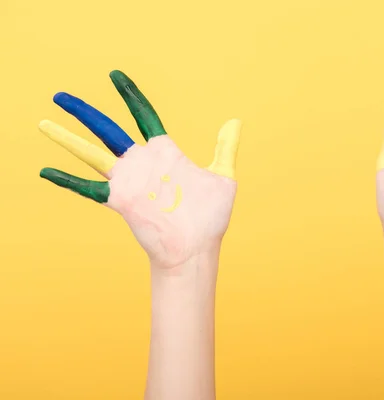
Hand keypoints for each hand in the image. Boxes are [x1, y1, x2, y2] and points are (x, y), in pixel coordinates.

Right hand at [39, 71, 240, 269]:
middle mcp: (143, 163)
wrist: (197, 249)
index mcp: (165, 153)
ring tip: (44, 121)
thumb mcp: (222, 178)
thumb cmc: (210, 218)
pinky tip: (46, 170)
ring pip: (92, 152)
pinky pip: (88, 188)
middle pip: (108, 130)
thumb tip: (235, 121)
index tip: (116, 76)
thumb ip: (225, 148)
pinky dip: (67, 179)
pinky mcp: (121, 200)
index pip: (143, 116)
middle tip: (61, 96)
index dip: (130, 95)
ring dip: (67, 138)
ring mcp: (130, 181)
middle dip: (84, 113)